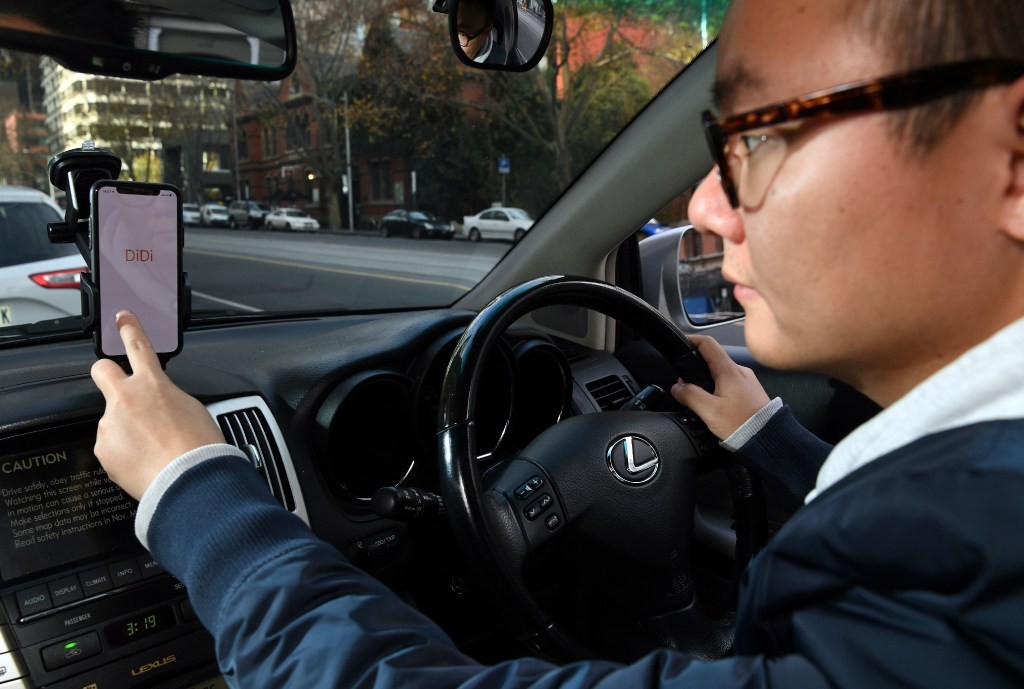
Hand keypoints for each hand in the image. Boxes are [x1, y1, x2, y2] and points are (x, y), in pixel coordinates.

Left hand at [91, 310, 224, 500]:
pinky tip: (144, 463)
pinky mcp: (103, 449)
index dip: (128, 328)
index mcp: (153, 384)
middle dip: (107, 373)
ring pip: (113, 421)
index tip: (121, 318)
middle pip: (102, 371)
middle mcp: (126, 398)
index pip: (137, 345)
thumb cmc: (199, 447)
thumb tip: (158, 406)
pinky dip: (125, 455)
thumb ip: (168, 399)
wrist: (189, 480)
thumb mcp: (193, 409)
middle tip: (119, 388)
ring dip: (127, 431)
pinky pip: (112, 448)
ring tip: (152, 451)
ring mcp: (110, 424)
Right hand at [670, 334, 770, 440]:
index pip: (708, 344)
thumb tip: (677, 388)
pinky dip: (719, 387)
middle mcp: (740, 371)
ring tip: (700, 397)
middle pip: (714, 358)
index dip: (692, 340)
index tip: (682, 343)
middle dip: (697, 366)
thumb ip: (690, 396)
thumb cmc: (742, 424)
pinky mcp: (751, 391)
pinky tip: (716, 403)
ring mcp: (748, 380)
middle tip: (685, 382)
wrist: (769, 438)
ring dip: (708, 378)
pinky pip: (731, 382)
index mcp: (729, 371)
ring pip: (723, 372)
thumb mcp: (709, 411)